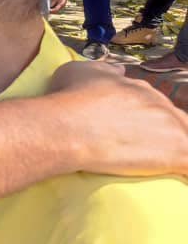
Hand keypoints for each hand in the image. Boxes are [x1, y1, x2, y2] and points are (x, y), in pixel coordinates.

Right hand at [49, 61, 187, 175]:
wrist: (69, 127)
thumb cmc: (68, 99)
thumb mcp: (77, 70)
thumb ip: (103, 69)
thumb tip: (119, 71)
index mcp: (139, 89)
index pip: (151, 104)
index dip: (142, 118)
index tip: (128, 130)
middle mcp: (159, 104)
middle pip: (173, 121)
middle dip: (163, 135)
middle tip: (141, 150)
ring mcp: (171, 128)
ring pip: (185, 139)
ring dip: (176, 150)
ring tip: (163, 165)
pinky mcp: (178, 153)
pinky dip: (183, 169)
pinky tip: (176, 174)